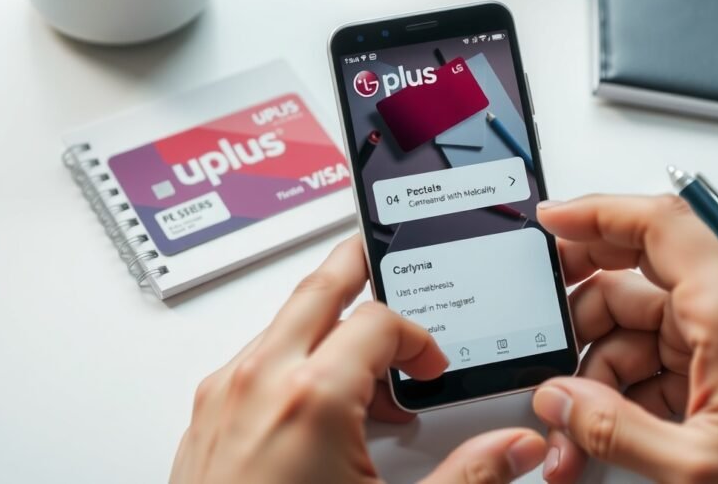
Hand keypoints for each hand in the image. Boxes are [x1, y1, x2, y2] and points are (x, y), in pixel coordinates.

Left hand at [170, 235, 546, 483]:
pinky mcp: (205, 415)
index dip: (418, 337)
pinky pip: (256, 358)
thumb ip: (466, 475)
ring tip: (363, 355)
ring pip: (284, 322)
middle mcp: (258, 381)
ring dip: (327, 322)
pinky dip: (293, 355)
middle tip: (381, 255)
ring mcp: (223, 395)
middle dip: (357, 267)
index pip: (379, 322)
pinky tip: (319, 395)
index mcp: (310, 397)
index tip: (431, 368)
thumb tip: (513, 448)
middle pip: (318, 289)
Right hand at [531, 195, 717, 483]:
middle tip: (546, 354)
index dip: (595, 213)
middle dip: (578, 323)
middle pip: (629, 281)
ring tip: (576, 429)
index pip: (655, 224)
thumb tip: (557, 399)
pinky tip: (606, 432)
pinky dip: (623, 392)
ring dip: (595, 374)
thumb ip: (612, 431)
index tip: (549, 223)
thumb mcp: (699, 469)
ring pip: (633, 327)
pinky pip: (654, 357)